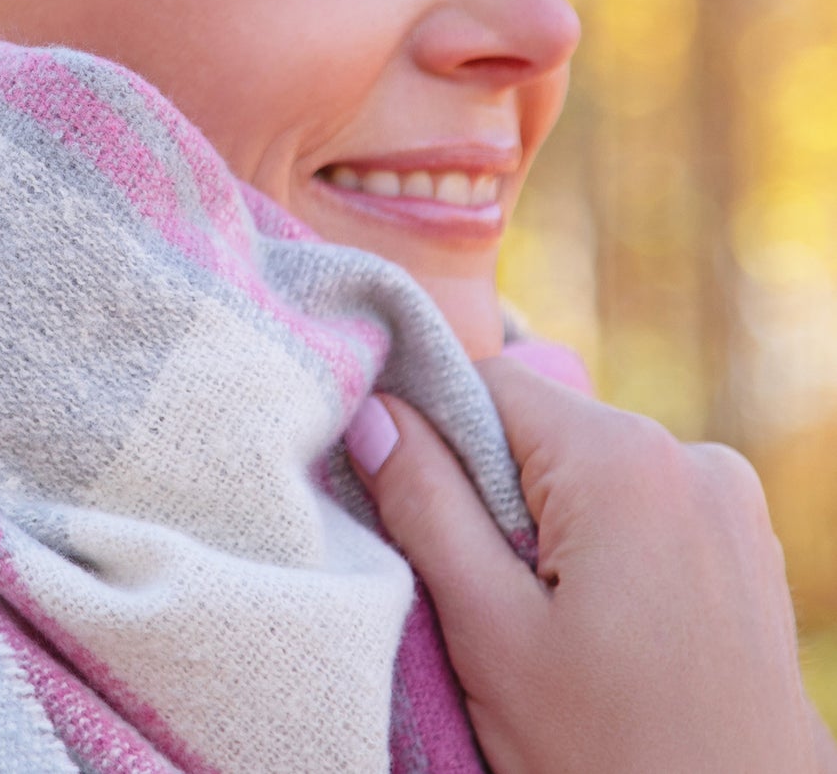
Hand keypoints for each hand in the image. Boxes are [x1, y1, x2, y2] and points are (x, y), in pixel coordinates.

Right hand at [346, 356, 836, 773]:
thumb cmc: (610, 757)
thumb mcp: (490, 633)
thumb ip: (425, 503)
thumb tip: (373, 412)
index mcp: (626, 460)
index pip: (489, 381)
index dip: (431, 430)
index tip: (408, 506)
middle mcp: (692, 457)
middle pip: (539, 426)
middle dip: (489, 487)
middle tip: (477, 590)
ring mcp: (730, 501)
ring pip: (584, 467)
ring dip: (541, 520)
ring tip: (540, 623)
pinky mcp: (744, 544)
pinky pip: (638, 502)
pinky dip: (597, 542)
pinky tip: (593, 627)